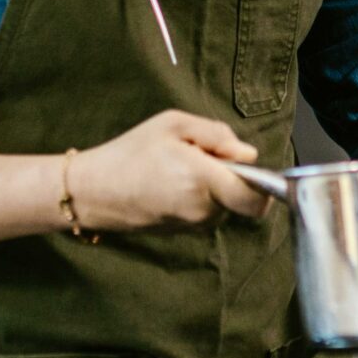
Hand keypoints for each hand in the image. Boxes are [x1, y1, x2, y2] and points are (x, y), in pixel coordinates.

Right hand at [65, 110, 270, 232]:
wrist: (93, 192)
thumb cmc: (131, 152)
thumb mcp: (173, 124)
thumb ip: (217, 135)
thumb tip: (248, 154)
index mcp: (203, 180)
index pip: (256, 198)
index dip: (264, 184)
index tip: (247, 166)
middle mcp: (203, 209)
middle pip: (241, 197)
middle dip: (231, 177)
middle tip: (200, 156)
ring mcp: (193, 225)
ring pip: (224, 205)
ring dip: (213, 187)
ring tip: (179, 168)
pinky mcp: (182, 233)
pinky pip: (205, 213)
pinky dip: (198, 198)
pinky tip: (170, 184)